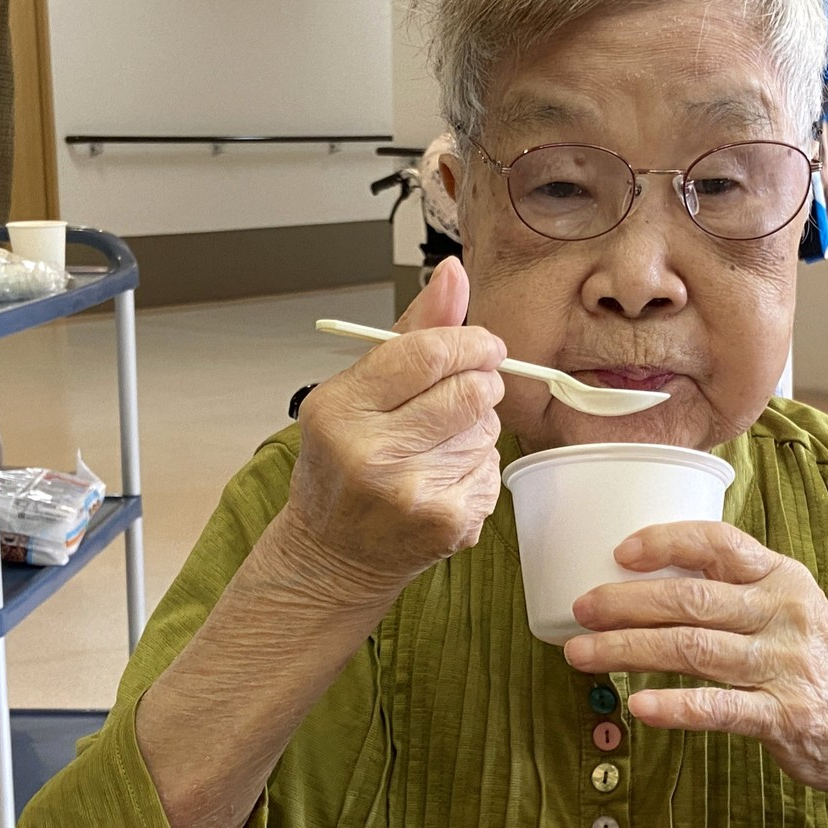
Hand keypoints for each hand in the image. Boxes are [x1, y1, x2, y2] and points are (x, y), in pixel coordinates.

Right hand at [277, 257, 505, 597]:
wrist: (335, 555)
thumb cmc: (342, 465)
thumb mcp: (357, 391)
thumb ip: (412, 332)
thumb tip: (453, 272)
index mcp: (340, 409)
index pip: (430, 353)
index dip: (469, 342)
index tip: (482, 345)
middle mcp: (373, 453)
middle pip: (470, 391)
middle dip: (480, 382)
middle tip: (465, 391)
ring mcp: (414, 494)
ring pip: (487, 429)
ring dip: (476, 427)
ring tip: (435, 445)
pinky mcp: (450, 523)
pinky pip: (492, 467)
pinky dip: (477, 466)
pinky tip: (442, 478)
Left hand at [563, 521, 827, 804]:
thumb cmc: (817, 662)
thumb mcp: (790, 607)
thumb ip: (734, 588)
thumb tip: (649, 574)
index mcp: (782, 577)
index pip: (719, 542)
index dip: (665, 541)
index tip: (618, 552)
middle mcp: (785, 614)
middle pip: (692, 598)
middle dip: (626, 601)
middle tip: (580, 608)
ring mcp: (786, 666)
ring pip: (693, 649)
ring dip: (628, 650)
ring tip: (582, 654)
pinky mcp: (785, 717)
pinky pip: (718, 708)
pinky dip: (674, 707)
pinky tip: (637, 706)